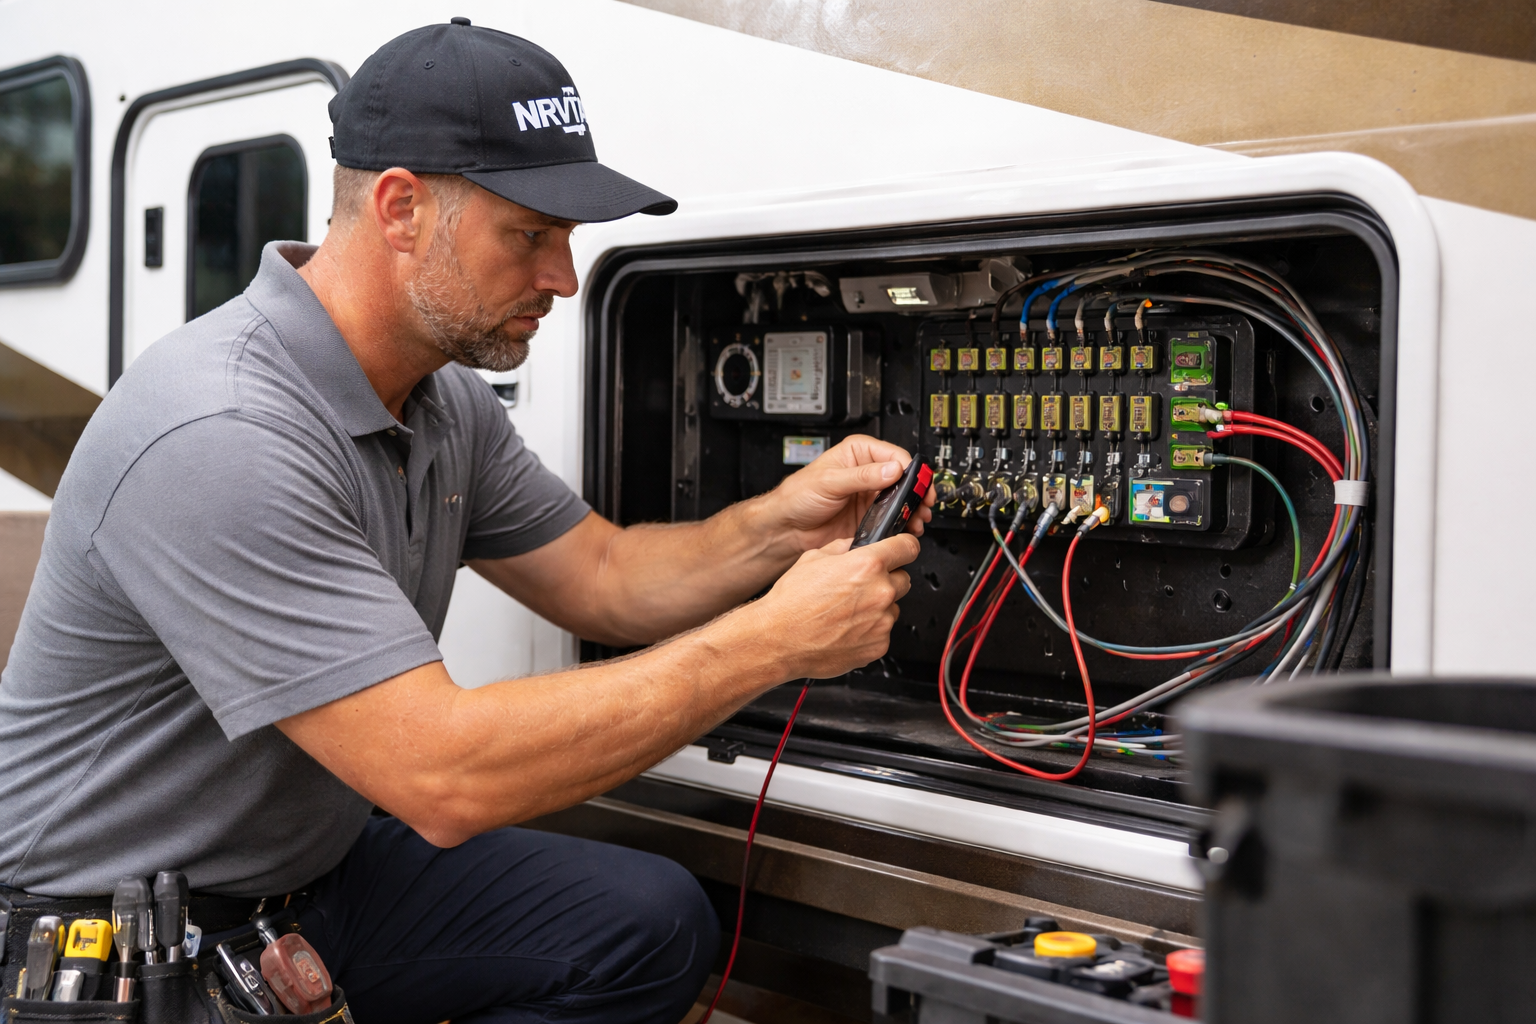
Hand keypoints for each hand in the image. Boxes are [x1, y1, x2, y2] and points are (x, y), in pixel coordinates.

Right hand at [741, 532, 918, 679]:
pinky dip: (870, 630)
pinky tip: (845, 628)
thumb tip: (854, 546)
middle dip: (886, 580)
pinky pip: (882, 632)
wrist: (778, 639)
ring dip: (877, 607)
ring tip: (847, 612)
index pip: (908, 547)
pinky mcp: (878, 645)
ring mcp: (881, 622)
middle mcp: (880, 592)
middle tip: (861, 587)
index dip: (903, 547)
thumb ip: (842, 548)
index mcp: (867, 565)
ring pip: (892, 608)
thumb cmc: (791, 602)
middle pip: (903, 579)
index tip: (901, 550)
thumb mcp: (812, 558)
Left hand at [762, 435, 936, 552]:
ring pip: (903, 500)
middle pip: (905, 479)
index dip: (910, 471)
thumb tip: (891, 470)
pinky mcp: (871, 516)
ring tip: (918, 520)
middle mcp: (869, 472)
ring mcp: (871, 496)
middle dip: (917, 492)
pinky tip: (907, 528)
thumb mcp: (830, 481)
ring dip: (914, 510)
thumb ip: (862, 476)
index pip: (895, 456)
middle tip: (924, 505)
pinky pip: (895, 518)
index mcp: (859, 453)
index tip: (917, 486)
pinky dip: (904, 523)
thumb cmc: (798, 496)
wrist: (788, 527)